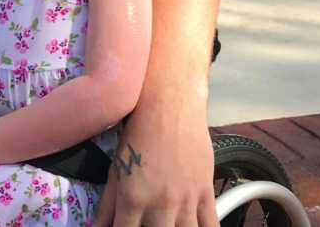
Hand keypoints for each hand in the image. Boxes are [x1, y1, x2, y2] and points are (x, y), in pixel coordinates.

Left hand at [93, 107, 216, 226]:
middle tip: (149, 224)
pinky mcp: (207, 193)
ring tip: (168, 224)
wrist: (169, 105)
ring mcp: (186, 200)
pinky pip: (212, 226)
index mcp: (132, 199)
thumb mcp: (115, 168)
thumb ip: (108, 205)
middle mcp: (160, 204)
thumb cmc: (137, 133)